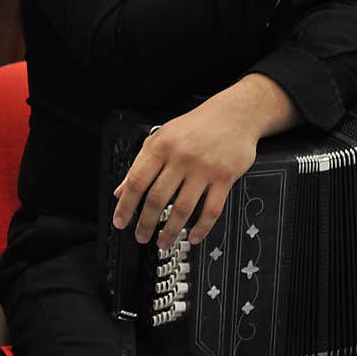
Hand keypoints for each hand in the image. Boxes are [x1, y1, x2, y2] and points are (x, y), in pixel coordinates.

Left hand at [112, 73, 301, 249]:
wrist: (235, 114)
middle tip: (141, 237)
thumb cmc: (198, 125)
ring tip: (164, 241)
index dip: (126, 206)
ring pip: (183, 208)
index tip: (120, 222)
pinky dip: (201, 228)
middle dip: (146, 223)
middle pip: (157, 198)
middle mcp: (181, 158)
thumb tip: (121, 190)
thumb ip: (141, 163)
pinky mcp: (225, 177)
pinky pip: (211, 209)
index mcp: (162, 147)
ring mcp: (204, 168)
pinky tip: (193, 236)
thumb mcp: (163, 137)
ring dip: (171, 230)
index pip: (137, 182)